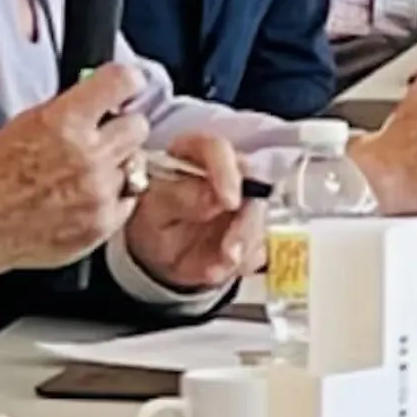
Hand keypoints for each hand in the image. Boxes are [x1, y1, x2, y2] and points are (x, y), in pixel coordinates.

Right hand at [0, 64, 149, 278]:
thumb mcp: (25, 122)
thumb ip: (70, 108)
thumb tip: (103, 98)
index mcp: (65, 121)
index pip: (122, 82)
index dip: (128, 82)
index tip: (128, 87)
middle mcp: (87, 155)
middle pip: (139, 126)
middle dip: (122, 129)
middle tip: (104, 138)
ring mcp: (98, 191)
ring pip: (136, 164)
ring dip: (117, 166)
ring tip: (87, 174)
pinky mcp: (102, 223)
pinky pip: (129, 199)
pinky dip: (113, 197)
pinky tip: (87, 197)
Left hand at [125, 132, 264, 293]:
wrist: (160, 257)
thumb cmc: (153, 222)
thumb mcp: (154, 211)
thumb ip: (178, 199)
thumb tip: (211, 196)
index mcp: (195, 154)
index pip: (216, 148)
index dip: (227, 171)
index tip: (229, 201)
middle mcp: (228, 170)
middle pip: (253, 182)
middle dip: (246, 221)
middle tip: (230, 251)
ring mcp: (247, 197)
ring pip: (263, 215)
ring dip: (247, 245)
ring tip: (222, 265)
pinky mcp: (255, 224)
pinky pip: (263, 242)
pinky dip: (247, 260)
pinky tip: (222, 268)